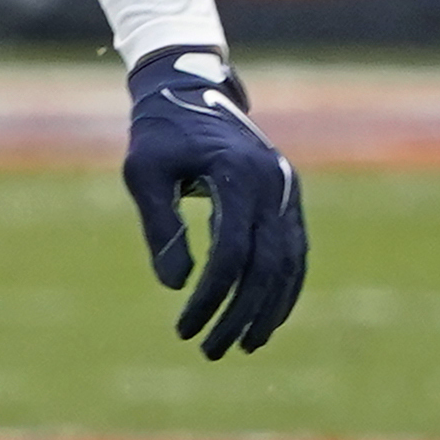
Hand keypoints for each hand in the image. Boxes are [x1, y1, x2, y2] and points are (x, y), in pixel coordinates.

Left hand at [120, 46, 306, 358]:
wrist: (190, 89)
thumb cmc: (158, 133)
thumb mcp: (143, 173)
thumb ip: (160, 227)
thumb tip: (176, 284)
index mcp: (237, 175)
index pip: (231, 254)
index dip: (210, 297)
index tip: (183, 327)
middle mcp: (273, 184)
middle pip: (266, 266)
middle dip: (240, 314)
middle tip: (211, 351)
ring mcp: (287, 191)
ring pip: (289, 263)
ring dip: (269, 310)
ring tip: (244, 345)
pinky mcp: (288, 197)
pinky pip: (295, 251)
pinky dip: (284, 288)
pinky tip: (267, 318)